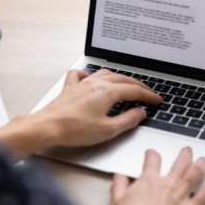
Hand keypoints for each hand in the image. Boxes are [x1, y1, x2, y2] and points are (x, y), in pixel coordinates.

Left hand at [0, 69, 161, 158]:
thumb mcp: (108, 130)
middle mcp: (96, 83)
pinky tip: (91, 79)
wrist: (48, 127)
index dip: (148, 95)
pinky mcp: (70, 87)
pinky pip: (82, 74)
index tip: (157, 100)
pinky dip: (91, 74)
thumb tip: (140, 112)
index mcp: (108, 92)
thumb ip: (128, 120)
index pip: (134, 91)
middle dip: (138, 86)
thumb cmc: (75, 130)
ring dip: (120, 79)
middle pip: (123, 79)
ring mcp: (82, 83)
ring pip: (106, 74)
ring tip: (127, 85)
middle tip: (148, 93)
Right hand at [111, 148, 204, 204]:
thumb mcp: (116, 204)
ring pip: (195, 173)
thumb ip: (118, 187)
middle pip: (179, 162)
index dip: (152, 154)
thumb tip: (119, 176)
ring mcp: (182, 195)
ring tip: (204, 159)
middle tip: (187, 150)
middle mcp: (167, 184)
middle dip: (185, 154)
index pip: (152, 160)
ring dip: (201, 164)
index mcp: (148, 181)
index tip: (152, 154)